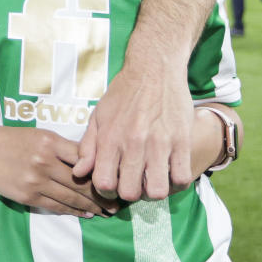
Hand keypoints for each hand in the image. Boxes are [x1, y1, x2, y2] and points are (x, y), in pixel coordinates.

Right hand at [0, 125, 117, 217]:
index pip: (83, 158)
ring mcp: (35, 180)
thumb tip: (91, 161)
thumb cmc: (14, 140)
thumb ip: (64, 147)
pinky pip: (56, 206)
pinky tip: (85, 213)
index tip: (116, 179)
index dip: (101, 171)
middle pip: (80, 182)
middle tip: (118, 203)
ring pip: (71, 197)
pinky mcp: (27, 195)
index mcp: (50, 141)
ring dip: (91, 206)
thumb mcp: (40, 135)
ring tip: (106, 212)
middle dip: (101, 195)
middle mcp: (44, 161)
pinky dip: (73, 211)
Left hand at [73, 57, 191, 201]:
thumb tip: (79, 173)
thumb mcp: (98, 116)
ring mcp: (160, 143)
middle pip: (131, 192)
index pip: (104, 184)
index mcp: (110, 138)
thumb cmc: (123, 93)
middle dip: (130, 193)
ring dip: (154, 190)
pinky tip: (169, 171)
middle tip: (134, 182)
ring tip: (152, 178)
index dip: (106, 191)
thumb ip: (88, 146)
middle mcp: (134, 143)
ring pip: (158, 191)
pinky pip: (182, 178)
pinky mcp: (182, 141)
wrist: (153, 69)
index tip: (113, 184)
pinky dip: (176, 182)